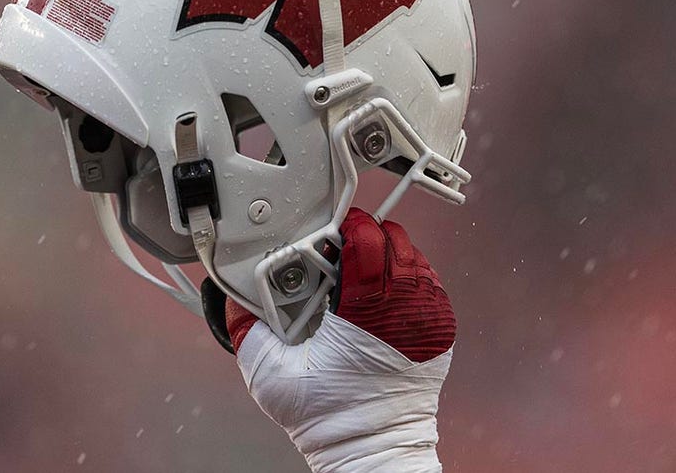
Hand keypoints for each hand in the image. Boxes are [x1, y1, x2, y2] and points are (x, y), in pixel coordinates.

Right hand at [226, 208, 455, 472]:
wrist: (371, 449)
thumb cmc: (325, 416)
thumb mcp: (268, 371)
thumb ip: (246, 324)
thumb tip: (233, 293)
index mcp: (366, 312)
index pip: (367, 242)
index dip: (347, 226)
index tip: (330, 228)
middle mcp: (406, 310)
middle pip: (394, 243)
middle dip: (367, 237)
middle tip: (341, 245)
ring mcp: (430, 319)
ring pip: (414, 261)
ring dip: (386, 256)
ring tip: (360, 266)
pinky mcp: (441, 330)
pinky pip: (427, 286)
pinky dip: (404, 280)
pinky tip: (380, 291)